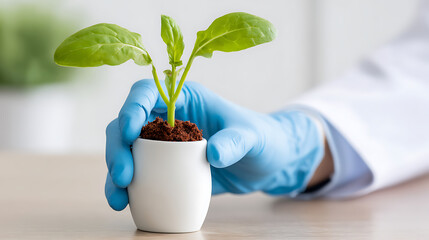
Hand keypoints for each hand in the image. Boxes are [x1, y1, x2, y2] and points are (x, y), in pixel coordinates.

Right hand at [105, 79, 324, 209]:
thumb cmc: (260, 140)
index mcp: (185, 98)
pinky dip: (126, 188)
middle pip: (127, 124)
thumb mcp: (252, 138)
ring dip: (115, 172)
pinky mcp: (163, 168)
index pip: (148, 92)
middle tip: (124, 175)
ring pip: (126, 151)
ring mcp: (162, 145)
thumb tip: (213, 155)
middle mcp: (167, 118)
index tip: (130, 132)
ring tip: (118, 198)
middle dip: (117, 148)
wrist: (263, 165)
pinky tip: (123, 203)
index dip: (132, 107)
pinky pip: (137, 174)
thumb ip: (235, 142)